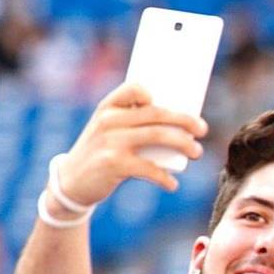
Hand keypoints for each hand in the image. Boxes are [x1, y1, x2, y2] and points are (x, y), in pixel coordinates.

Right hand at [56, 82, 207, 205]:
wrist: (70, 183)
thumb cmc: (100, 153)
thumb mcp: (107, 131)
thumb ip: (131, 121)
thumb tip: (178, 120)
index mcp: (108, 108)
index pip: (133, 88)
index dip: (156, 92)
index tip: (178, 104)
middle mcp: (108, 120)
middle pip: (156, 114)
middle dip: (185, 120)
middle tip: (203, 129)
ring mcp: (110, 141)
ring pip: (157, 136)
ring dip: (184, 144)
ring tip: (197, 152)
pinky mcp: (113, 164)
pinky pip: (148, 168)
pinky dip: (165, 177)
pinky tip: (173, 184)